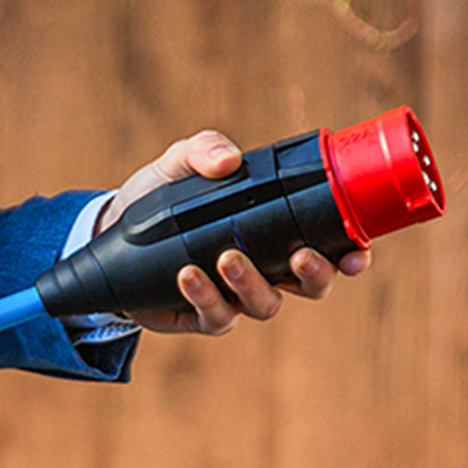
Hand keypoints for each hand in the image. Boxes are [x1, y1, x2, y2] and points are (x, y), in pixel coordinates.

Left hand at [96, 129, 370, 334]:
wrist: (110, 234)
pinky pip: (216, 317)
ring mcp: (235, 296)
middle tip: (297, 257)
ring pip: (265, 306)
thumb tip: (229, 159)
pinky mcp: (202, 315)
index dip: (350, 253)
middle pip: (311, 286)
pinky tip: (188, 274)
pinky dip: (205, 296)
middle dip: (314, 276)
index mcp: (277, 231)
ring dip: (252, 284)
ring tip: (227, 257)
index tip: (357, 252)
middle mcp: (265, 268)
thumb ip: (205, 149)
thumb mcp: (179, 164)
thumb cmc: (158, 197)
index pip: (330, 245)